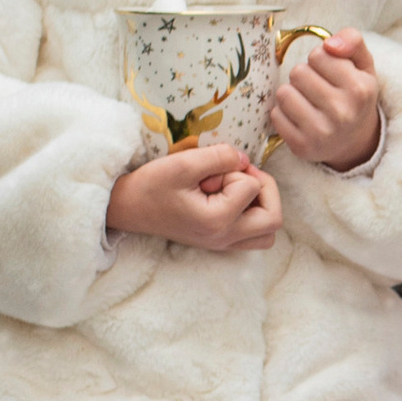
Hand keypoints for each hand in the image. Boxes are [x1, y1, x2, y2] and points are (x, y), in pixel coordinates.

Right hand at [107, 144, 283, 251]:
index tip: (211, 171)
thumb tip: (245, 159)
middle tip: (240, 176)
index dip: (237, 170)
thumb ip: (220, 156)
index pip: (252, 188)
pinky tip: (232, 200)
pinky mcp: (220, 242)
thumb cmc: (151, 186)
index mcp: (217, 221)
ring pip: (268, 232)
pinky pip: (254, 236)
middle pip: (273, 219)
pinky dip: (253, 216)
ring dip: (263, 206)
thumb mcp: (184, 163)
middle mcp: (224, 238)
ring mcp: (223, 244)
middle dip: (264, 190)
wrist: (128, 208)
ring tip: (240, 190)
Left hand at [270, 25, 381, 169]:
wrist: (355, 141)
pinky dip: (284, 113)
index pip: (319, 54)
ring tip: (308, 101)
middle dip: (305, 76)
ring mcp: (321, 132)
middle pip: (298, 72)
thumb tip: (328, 43)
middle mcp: (342, 112)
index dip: (322, 60)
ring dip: (292, 93)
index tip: (331, 73)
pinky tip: (300, 118)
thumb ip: (352, 40)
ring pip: (284, 93)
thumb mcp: (363, 65)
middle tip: (318, 88)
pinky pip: (276, 115)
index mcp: (359, 89)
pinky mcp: (301, 146)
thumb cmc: (354, 96)